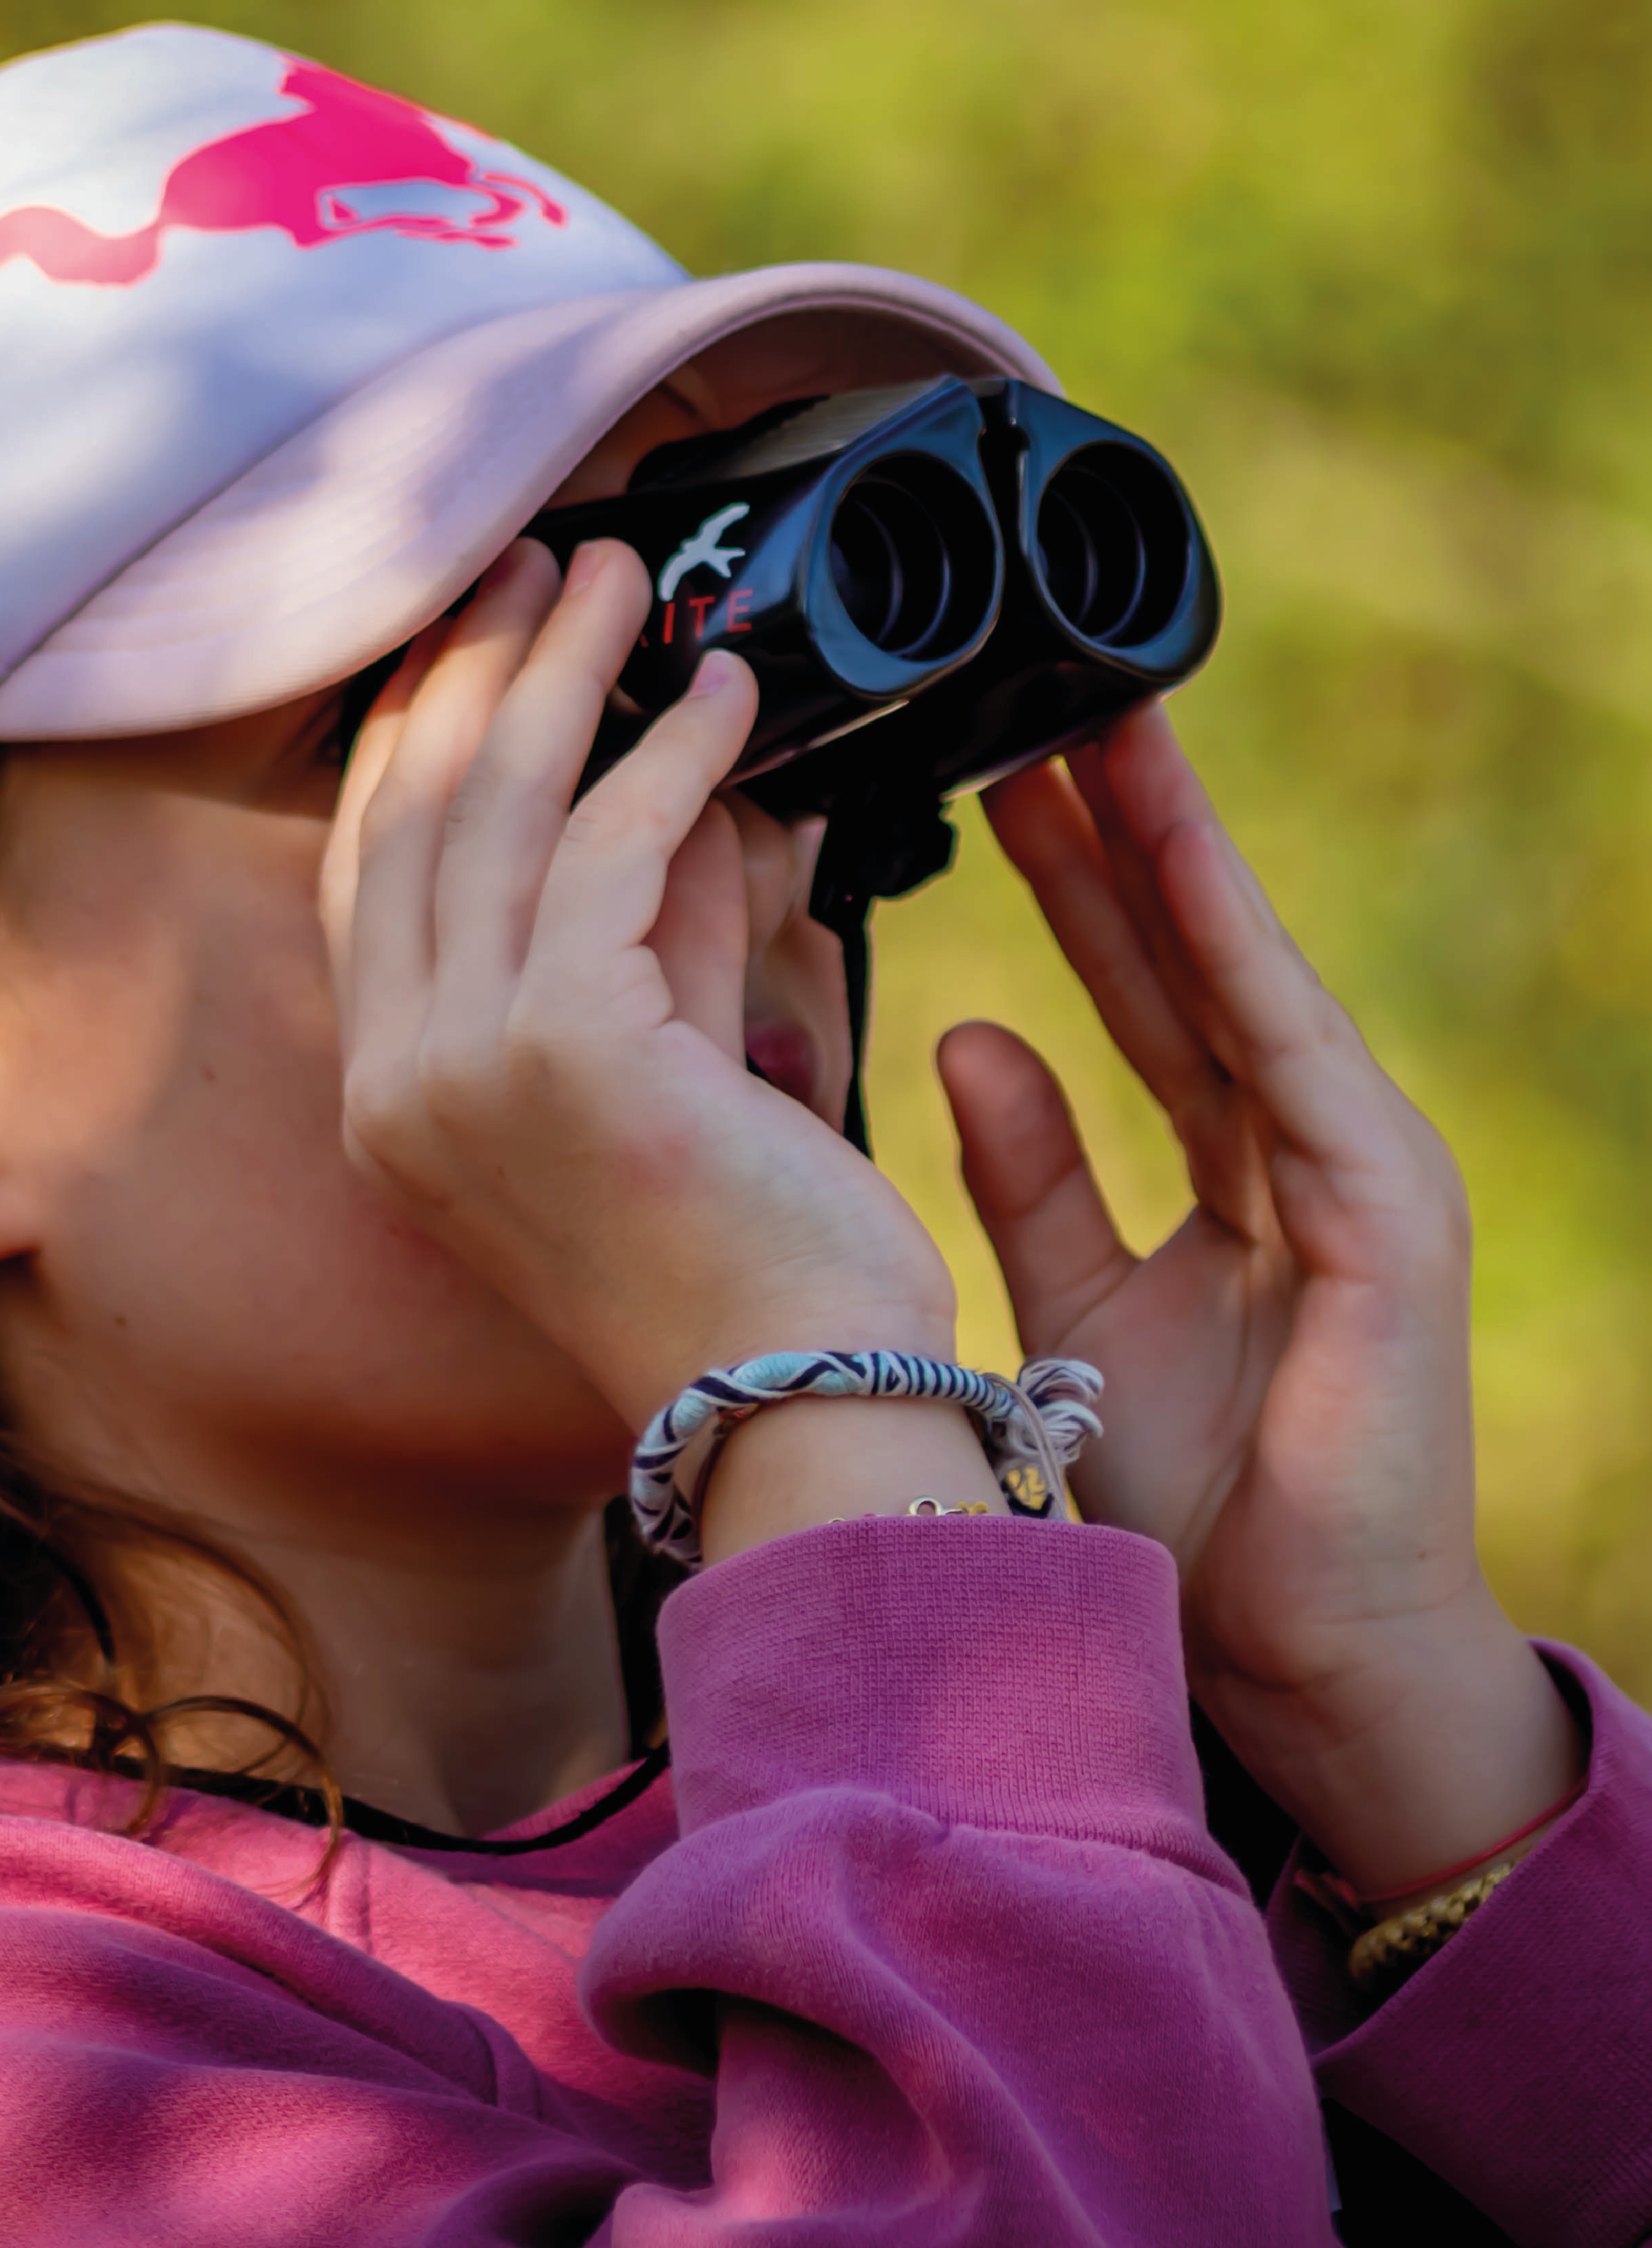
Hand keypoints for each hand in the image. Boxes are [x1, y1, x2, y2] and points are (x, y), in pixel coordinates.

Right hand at [320, 534, 967, 1480]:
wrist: (803, 1407)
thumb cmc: (745, 1263)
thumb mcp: (668, 1074)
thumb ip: (659, 939)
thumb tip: (690, 798)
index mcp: (401, 1100)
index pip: (377, 872)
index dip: (420, 734)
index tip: (478, 633)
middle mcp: (400, 1083)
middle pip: (414, 817)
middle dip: (474, 668)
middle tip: (539, 556)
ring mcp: (463, 1070)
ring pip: (496, 814)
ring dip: (564, 674)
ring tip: (619, 578)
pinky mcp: (564, 1053)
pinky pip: (617, 851)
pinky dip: (674, 756)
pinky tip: (730, 696)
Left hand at [939, 704, 1579, 1894]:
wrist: (1293, 1649)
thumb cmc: (1191, 1489)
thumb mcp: (1072, 1302)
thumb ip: (1030, 1167)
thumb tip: (964, 1031)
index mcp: (1224, 1160)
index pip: (1135, 984)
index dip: (1072, 881)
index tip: (994, 778)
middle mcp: (1293, 1140)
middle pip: (1183, 951)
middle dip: (1109, 828)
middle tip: (1030, 702)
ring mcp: (1352, 1166)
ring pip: (1244, 975)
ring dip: (1171, 851)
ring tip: (1102, 725)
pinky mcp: (1386, 1214)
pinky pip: (1289, 1060)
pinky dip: (1235, 958)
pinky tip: (1180, 865)